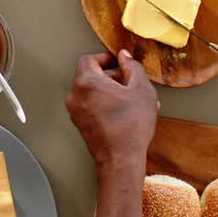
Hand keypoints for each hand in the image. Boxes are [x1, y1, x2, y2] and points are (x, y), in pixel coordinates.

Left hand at [65, 50, 159, 172]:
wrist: (121, 159)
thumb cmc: (131, 126)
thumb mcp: (141, 89)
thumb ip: (133, 67)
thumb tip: (125, 56)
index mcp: (86, 82)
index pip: (89, 59)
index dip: (105, 58)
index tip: (120, 64)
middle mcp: (76, 96)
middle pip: (92, 76)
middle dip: (114, 78)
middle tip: (132, 84)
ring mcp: (76, 112)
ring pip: (94, 93)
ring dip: (113, 93)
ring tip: (135, 102)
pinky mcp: (81, 125)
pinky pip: (93, 107)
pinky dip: (107, 105)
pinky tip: (128, 114)